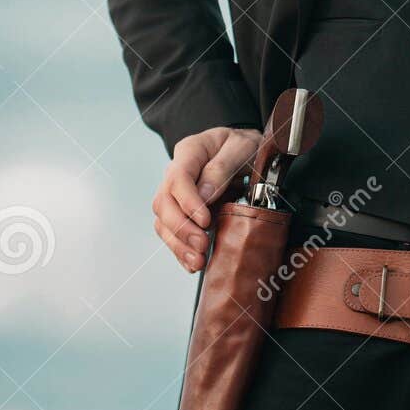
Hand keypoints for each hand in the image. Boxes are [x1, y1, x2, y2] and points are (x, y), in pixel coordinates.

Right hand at [152, 126, 262, 272]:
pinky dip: (180, 250)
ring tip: (198, 261)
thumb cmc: (244, 145)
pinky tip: (192, 264)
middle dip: (181, 228)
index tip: (205, 220)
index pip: (177, 178)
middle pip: (163, 203)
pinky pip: (172, 232)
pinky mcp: (182, 211)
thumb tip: (204, 195)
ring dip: (178, 244)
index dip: (188, 202)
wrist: (246, 149)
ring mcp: (176, 193)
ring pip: (163, 221)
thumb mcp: (242, 147)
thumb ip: (222, 168)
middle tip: (202, 244)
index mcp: (190, 151)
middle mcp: (176, 173)